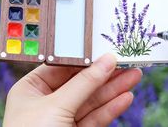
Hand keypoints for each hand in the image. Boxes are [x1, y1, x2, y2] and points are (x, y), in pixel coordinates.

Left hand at [3, 54, 141, 126]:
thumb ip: (84, 83)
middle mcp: (48, 101)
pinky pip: (96, 117)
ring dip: (114, 89)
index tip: (106, 50)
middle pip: (82, 82)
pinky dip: (111, 108)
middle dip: (106, 73)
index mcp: (33, 88)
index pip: (64, 66)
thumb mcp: (57, 106)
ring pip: (93, 99)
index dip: (87, 58)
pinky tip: (126, 97)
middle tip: (127, 62)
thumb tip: (107, 60)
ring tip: (134, 75)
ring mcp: (63, 118)